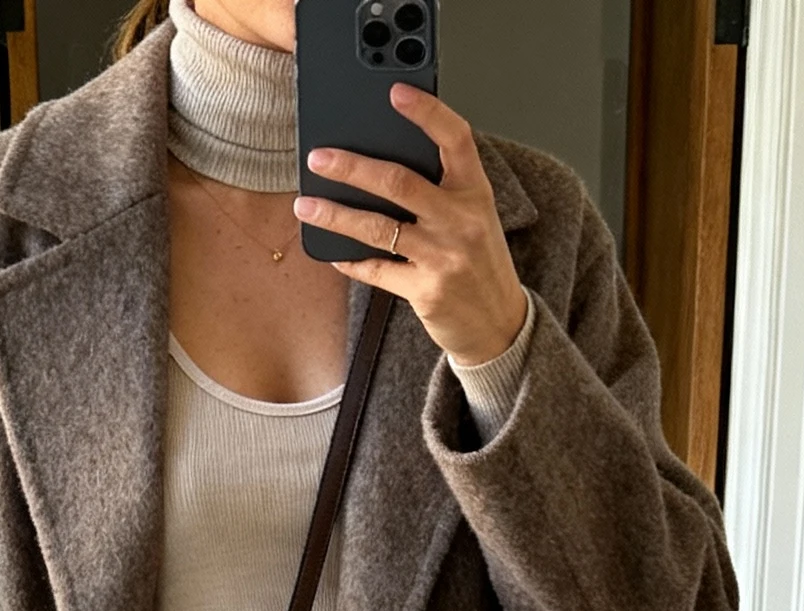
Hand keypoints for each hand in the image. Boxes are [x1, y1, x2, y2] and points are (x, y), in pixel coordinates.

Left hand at [295, 86, 528, 369]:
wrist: (499, 324)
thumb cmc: (479, 262)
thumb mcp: (474, 216)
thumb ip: (441, 188)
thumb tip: (382, 162)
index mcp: (475, 192)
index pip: (456, 139)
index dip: (427, 112)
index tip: (395, 92)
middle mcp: (461, 220)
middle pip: (399, 181)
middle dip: (352, 167)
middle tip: (318, 158)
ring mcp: (443, 257)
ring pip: (378, 227)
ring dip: (336, 214)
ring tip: (305, 206)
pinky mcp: (425, 291)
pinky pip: (377, 270)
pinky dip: (350, 260)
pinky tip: (331, 250)